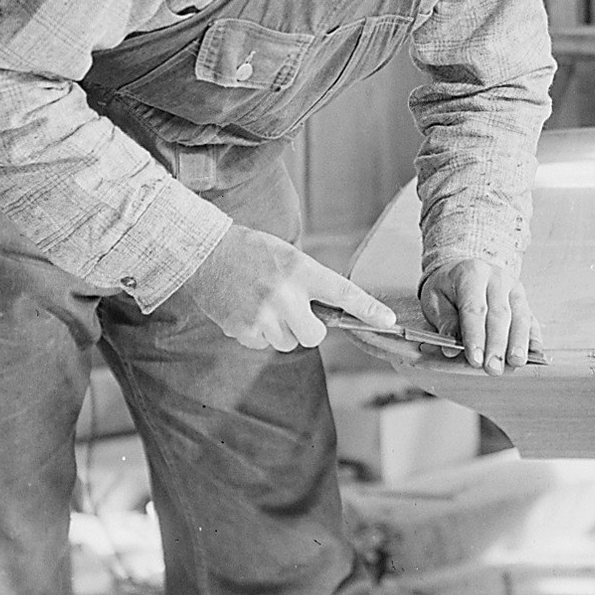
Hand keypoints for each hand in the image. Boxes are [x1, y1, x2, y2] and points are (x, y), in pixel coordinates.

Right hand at [178, 224, 396, 353]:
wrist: (204, 252)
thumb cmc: (251, 251)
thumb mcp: (288, 256)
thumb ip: (309, 282)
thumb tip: (331, 311)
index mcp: (300, 270)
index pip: (342, 292)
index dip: (368, 309)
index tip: (389, 321)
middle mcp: (284, 295)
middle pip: (315, 336)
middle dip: (310, 330)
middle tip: (297, 312)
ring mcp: (262, 315)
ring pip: (288, 343)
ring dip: (282, 330)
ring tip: (264, 303)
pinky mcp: (242, 330)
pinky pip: (263, 344)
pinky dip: (259, 333)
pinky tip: (247, 310)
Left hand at [420, 256, 539, 373]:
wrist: (462, 271)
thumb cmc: (447, 289)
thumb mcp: (435, 300)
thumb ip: (444, 323)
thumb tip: (451, 350)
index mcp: (472, 274)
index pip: (474, 309)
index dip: (475, 336)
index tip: (475, 360)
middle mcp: (497, 278)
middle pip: (500, 315)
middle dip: (497, 345)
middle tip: (493, 368)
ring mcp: (514, 288)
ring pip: (520, 317)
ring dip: (518, 343)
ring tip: (515, 363)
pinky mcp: (524, 300)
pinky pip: (531, 319)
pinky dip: (533, 337)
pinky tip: (534, 353)